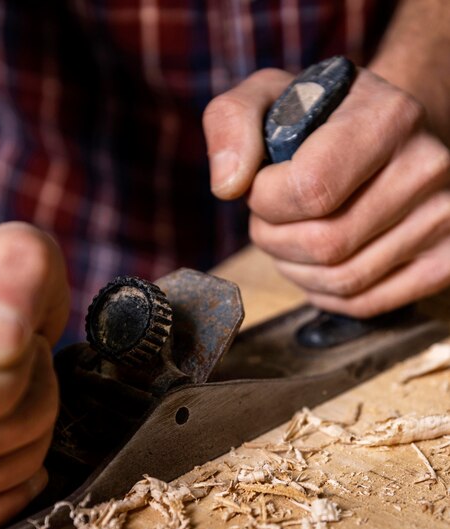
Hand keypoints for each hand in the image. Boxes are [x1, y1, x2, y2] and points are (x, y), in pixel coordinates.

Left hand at [203, 67, 449, 316]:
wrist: (383, 137)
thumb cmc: (319, 121)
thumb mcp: (268, 97)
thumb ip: (231, 122)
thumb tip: (228, 185)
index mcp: (386, 118)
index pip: (310, 189)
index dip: (266, 201)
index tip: (261, 187)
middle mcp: (427, 167)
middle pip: (325, 244)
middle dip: (274, 238)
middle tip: (271, 217)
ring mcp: (444, 217)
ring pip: (343, 280)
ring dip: (295, 268)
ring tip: (292, 236)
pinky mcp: (445, 259)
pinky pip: (366, 303)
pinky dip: (324, 293)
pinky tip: (315, 263)